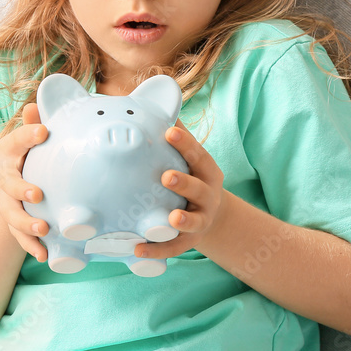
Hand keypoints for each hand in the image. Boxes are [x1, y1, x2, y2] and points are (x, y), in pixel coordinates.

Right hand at [0, 102, 50, 261]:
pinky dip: (30, 246)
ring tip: (43, 230)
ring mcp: (6, 201)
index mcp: (9, 151)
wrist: (18, 176)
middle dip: (21, 189)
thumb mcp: (34, 134)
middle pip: (8, 184)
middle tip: (37, 195)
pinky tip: (44, 255)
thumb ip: (36, 122)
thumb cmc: (33, 151)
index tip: (44, 131)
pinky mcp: (14, 221)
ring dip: (25, 224)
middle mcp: (3, 176)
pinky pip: (19, 236)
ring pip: (11, 214)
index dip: (27, 135)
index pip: (15, 141)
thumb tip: (37, 104)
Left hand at [135, 119, 227, 259]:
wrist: (213, 218)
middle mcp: (208, 195)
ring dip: (182, 220)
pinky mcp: (190, 242)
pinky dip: (157, 249)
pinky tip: (138, 248)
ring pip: (192, 221)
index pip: (198, 155)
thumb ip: (178, 136)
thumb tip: (155, 100)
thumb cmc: (192, 178)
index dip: (186, 144)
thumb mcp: (191, 160)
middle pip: (199, 188)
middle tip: (166, 176)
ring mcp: (201, 220)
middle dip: (184, 182)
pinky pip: (173, 248)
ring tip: (171, 218)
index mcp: (208, 171)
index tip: (169, 132)